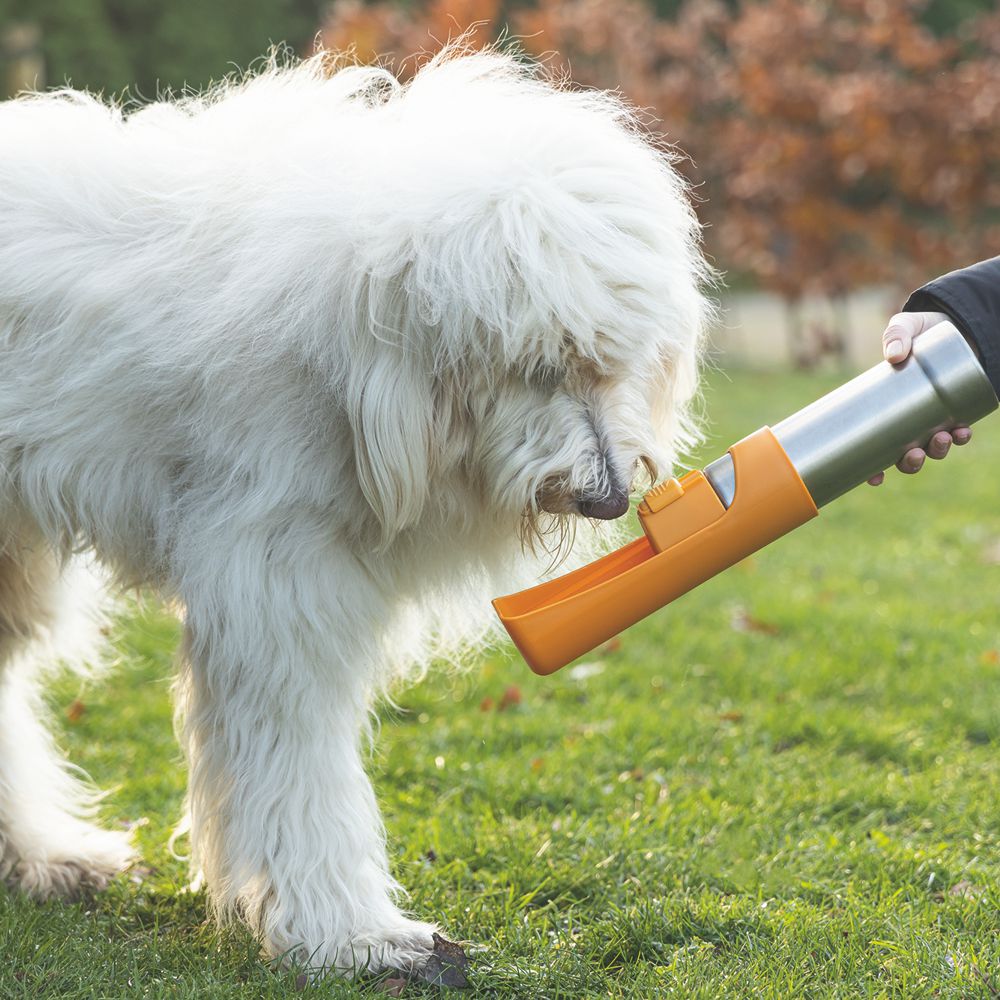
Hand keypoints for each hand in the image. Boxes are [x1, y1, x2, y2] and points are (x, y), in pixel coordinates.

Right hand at [867, 311, 971, 485]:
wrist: (954, 324)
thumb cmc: (920, 331)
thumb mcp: (903, 327)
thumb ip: (896, 335)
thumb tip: (894, 356)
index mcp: (885, 412)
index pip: (876, 449)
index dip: (875, 469)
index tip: (875, 477)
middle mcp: (909, 421)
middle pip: (907, 456)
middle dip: (912, 463)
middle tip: (914, 454)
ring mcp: (933, 417)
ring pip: (934, 448)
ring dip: (938, 451)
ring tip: (942, 438)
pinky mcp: (956, 409)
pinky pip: (958, 431)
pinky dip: (961, 435)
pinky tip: (963, 431)